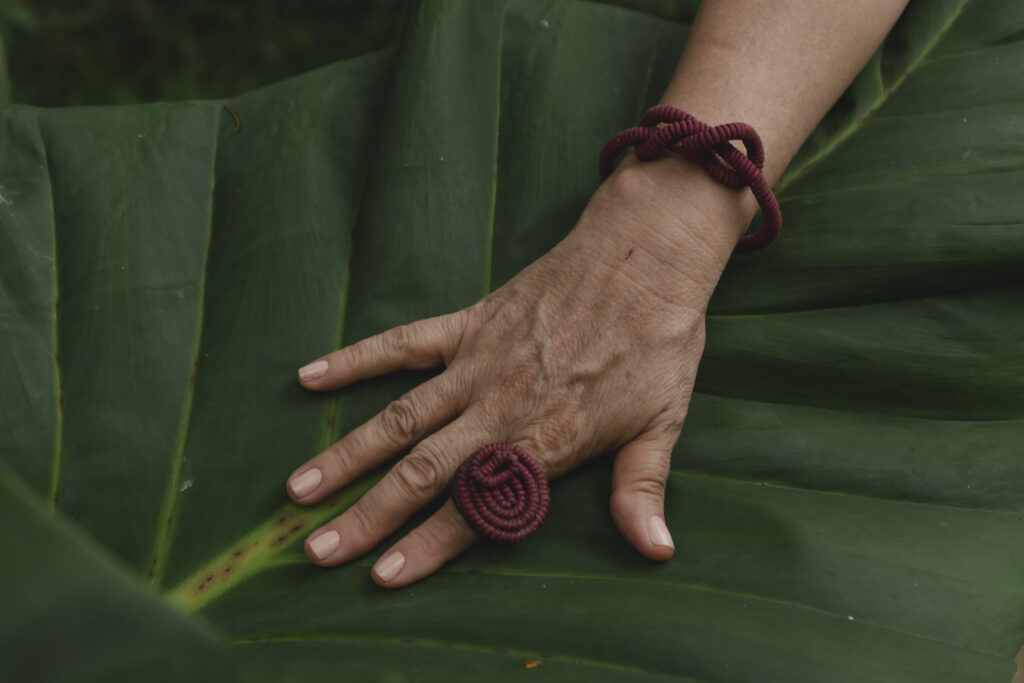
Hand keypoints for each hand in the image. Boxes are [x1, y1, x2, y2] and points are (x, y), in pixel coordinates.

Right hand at [285, 158, 749, 587]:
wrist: (644, 257)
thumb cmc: (657, 343)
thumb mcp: (661, 423)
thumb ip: (642, 491)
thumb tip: (656, 553)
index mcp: (544, 441)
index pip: (476, 507)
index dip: (428, 546)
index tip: (381, 577)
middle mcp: (499, 407)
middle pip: (421, 472)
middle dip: (368, 515)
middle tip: (318, 550)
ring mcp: (477, 364)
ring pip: (398, 418)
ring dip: (347, 455)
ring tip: (300, 489)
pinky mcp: (469, 323)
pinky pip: (402, 345)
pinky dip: (355, 360)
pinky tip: (310, 377)